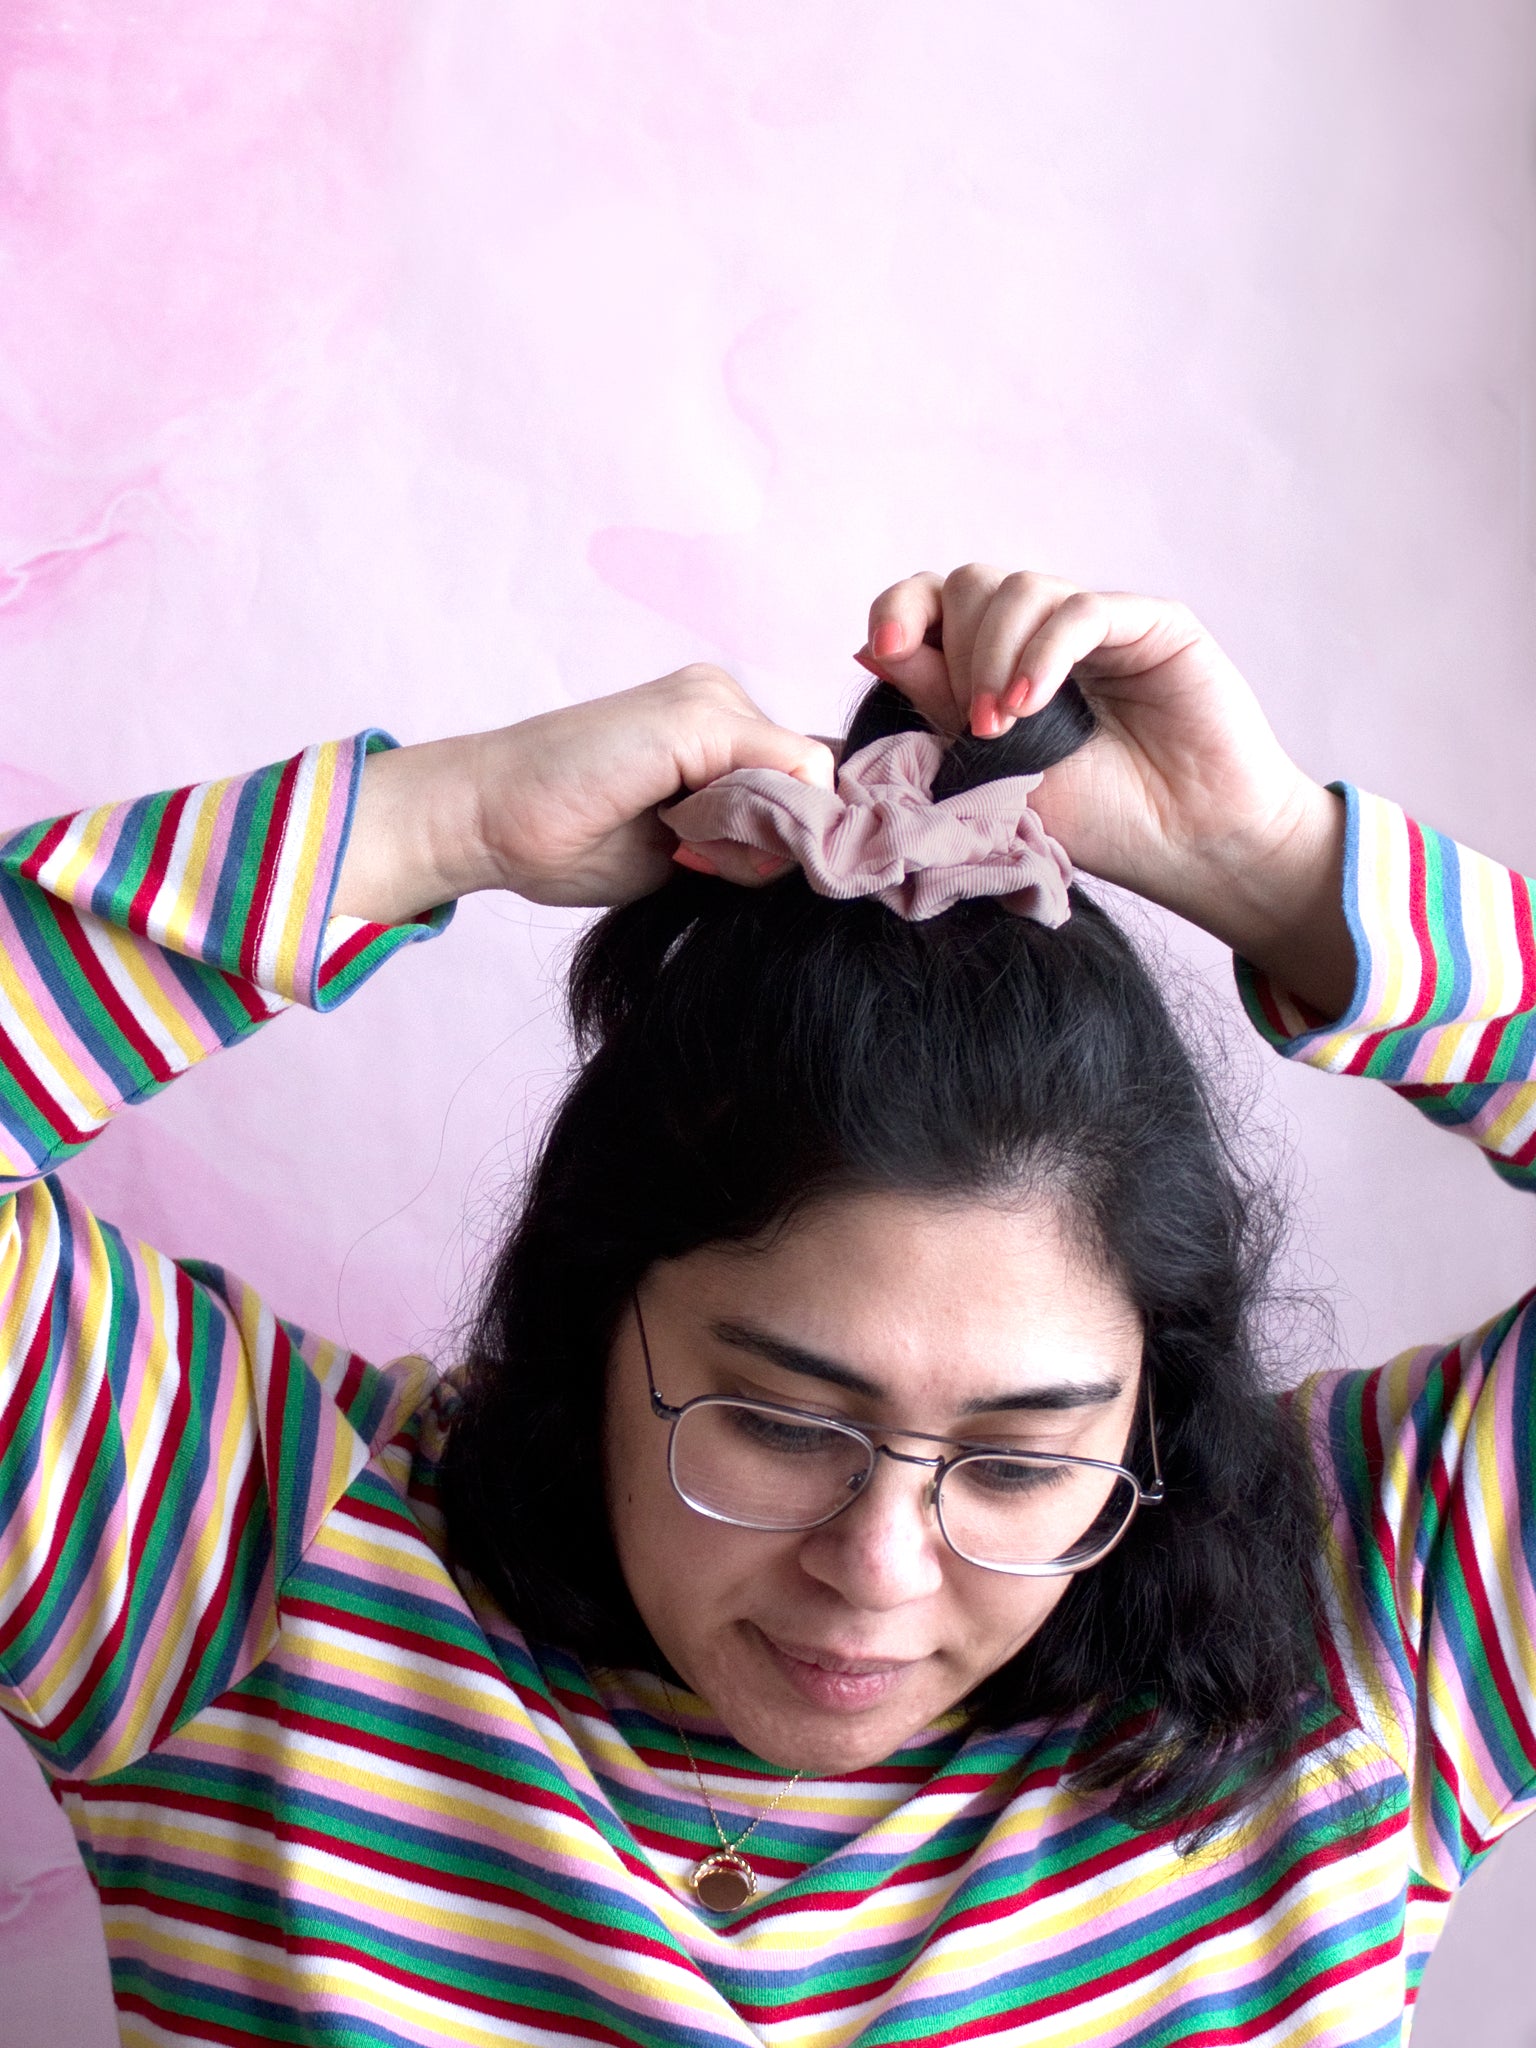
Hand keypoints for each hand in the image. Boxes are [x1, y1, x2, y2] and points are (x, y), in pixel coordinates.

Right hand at [333, 666, 834, 922]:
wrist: (488, 818)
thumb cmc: (570, 839)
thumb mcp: (683, 850)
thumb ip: (745, 842)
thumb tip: (821, 857)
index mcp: (719, 728)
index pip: (807, 781)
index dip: (798, 838)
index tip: (738, 873)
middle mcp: (722, 698)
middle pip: (816, 780)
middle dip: (779, 837)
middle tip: (696, 861)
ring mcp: (712, 699)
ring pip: (806, 779)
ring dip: (761, 834)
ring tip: (682, 848)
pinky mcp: (699, 716)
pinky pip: (787, 773)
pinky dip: (751, 823)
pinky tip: (684, 838)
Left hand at [857, 566, 1351, 1010]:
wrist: (1188, 847)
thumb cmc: (1097, 819)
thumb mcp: (992, 767)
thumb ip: (936, 704)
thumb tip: (867, 648)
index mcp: (997, 660)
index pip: (932, 600)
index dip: (900, 610)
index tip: (882, 649)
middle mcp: (1043, 633)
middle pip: (969, 584)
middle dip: (955, 649)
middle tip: (976, 726)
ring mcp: (1096, 624)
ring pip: (1019, 588)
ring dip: (994, 654)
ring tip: (1001, 725)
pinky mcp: (1151, 624)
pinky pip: (1079, 610)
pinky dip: (1044, 653)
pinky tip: (1031, 704)